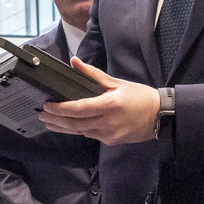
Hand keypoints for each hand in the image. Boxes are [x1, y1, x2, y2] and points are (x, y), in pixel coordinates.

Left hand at [37, 59, 158, 145]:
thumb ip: (93, 75)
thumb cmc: (140, 96)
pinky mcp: (111, 141)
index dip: (60, 109)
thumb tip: (75, 62)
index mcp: (109, 105)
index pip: (78, 108)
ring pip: (80, 132)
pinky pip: (90, 135)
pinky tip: (69, 126)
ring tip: (49, 122)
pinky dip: (79, 130)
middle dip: (56, 119)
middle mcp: (108, 122)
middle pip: (75, 124)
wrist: (160, 116)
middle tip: (42, 114)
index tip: (47, 105)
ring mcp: (109, 134)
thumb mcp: (117, 83)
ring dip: (63, 127)